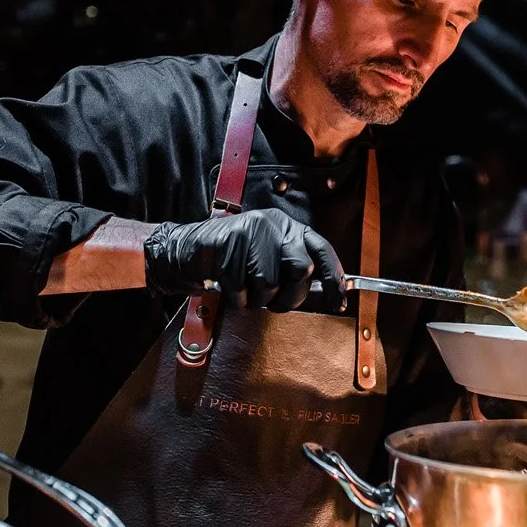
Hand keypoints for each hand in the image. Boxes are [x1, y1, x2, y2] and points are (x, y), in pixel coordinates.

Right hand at [144, 209, 344, 310]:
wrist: (188, 250)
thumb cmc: (234, 259)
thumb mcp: (268, 257)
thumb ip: (292, 269)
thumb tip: (323, 292)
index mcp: (287, 227)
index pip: (320, 250)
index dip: (333, 278)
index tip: (338, 302)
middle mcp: (272, 225)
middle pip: (300, 270)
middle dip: (289, 296)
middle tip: (273, 302)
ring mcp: (250, 233)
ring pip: (269, 284)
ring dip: (257, 299)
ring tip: (244, 290)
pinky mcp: (227, 245)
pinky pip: (241, 289)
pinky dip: (235, 299)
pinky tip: (228, 287)